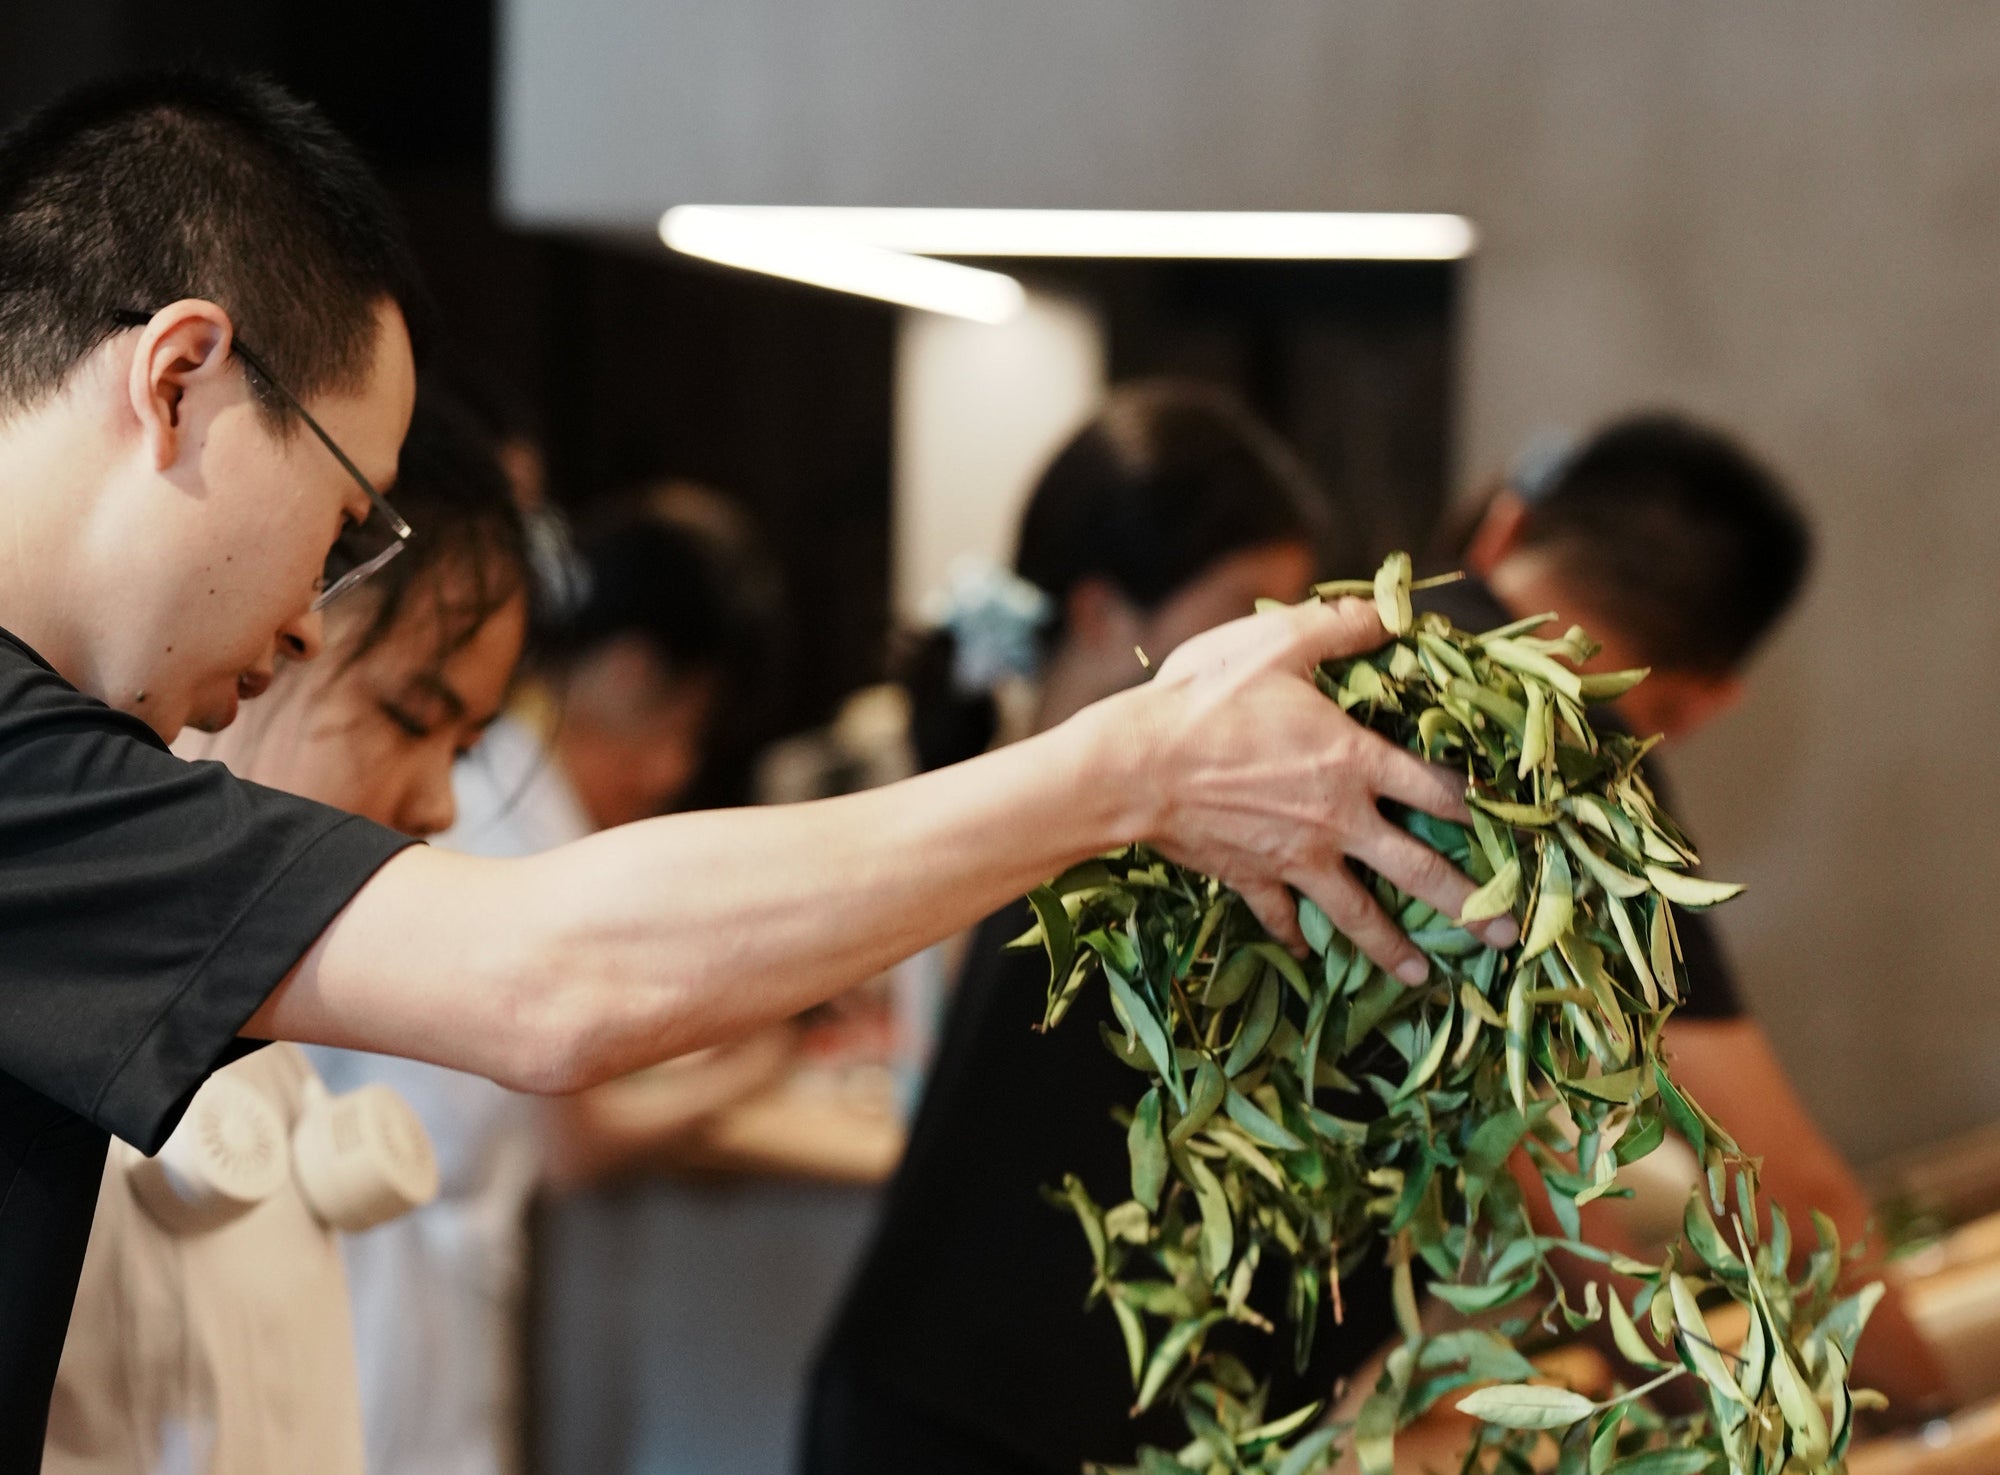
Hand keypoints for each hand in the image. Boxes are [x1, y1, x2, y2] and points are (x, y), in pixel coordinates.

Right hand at [1116, 598, 1515, 980]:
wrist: (1136, 766)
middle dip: (1470, 906)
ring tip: (1423, 976)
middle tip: (1506, 934)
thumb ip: (1338, 626)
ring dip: (1394, 948)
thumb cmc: (1206, 700)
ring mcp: (1295, 858)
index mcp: (1354, 762)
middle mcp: (1337, 821)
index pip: (1436, 789)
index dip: (1476, 805)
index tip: (1507, 823)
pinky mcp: (1252, 878)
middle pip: (1418, 871)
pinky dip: (1297, 936)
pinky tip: (1308, 952)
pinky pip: (1283, 917)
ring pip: (1358, 915)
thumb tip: (1388, 608)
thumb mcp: (1276, 645)